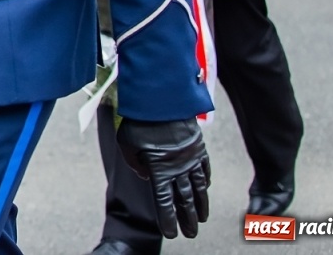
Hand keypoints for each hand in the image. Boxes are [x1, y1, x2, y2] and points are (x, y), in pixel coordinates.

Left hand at [116, 117, 210, 238]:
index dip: (169, 219)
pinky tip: (206, 189)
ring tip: (202, 219)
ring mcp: (191, 158)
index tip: (172, 234)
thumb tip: (147, 176)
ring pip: (198, 188)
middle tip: (191, 234)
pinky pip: (205, 169)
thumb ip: (135, 164)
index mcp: (160, 170)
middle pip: (184, 200)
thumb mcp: (126, 144)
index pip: (164, 202)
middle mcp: (179, 167)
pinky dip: (205, 181)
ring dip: (200, 205)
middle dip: (187, 219)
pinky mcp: (199, 147)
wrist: (161, 99)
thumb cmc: (139, 121)